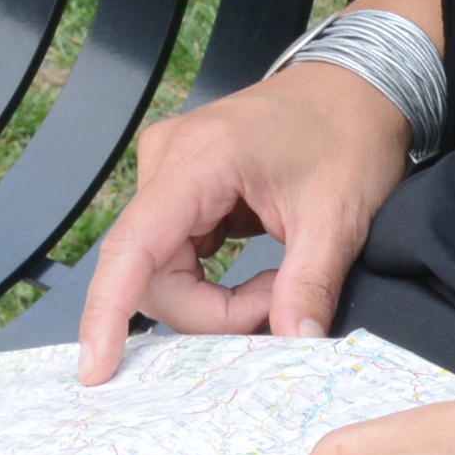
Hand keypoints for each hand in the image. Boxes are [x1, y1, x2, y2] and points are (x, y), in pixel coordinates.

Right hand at [74, 64, 412, 383]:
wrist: (359, 86)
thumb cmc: (350, 132)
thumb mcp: (338, 215)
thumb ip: (310, 283)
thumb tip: (294, 342)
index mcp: (202, 157)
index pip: (134, 245)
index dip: (107, 310)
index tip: (95, 368)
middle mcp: (170, 158)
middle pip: (150, 270)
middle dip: (209, 311)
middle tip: (276, 306)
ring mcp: (171, 170)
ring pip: (161, 270)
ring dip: (214, 299)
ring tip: (276, 283)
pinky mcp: (182, 187)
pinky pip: (175, 256)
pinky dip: (212, 283)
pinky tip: (260, 274)